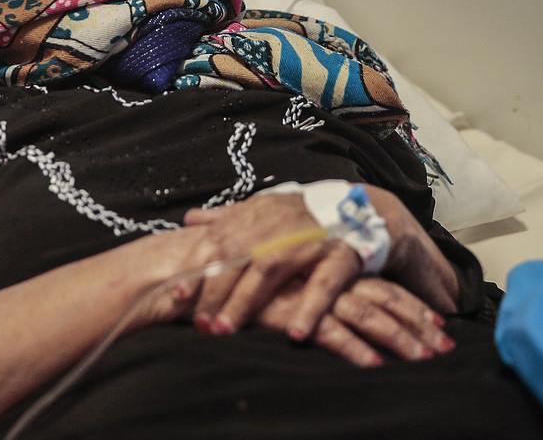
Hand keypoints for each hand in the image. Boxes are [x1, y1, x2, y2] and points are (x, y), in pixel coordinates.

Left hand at [182, 185, 458, 340]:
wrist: (369, 209)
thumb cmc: (307, 215)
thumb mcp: (267, 209)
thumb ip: (228, 217)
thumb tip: (188, 218)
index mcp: (258, 215)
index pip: (218, 243)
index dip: (195, 270)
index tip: (173, 297)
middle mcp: (279, 224)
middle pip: (237, 258)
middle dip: (213, 292)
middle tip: (197, 325)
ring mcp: (311, 239)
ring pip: (270, 270)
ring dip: (245, 301)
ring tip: (224, 331)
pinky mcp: (343, 254)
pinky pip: (325, 283)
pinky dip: (310, 307)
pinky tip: (294, 333)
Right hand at [256, 276, 456, 366]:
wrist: (209, 259)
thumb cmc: (245, 260)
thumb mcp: (285, 260)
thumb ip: (308, 271)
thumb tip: (337, 289)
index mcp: (332, 260)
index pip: (382, 282)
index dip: (411, 302)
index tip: (439, 320)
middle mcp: (330, 273)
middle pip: (386, 299)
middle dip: (419, 325)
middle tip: (447, 348)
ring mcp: (315, 292)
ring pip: (370, 316)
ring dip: (401, 339)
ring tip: (426, 361)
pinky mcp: (295, 311)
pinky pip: (333, 333)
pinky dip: (356, 350)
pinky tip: (376, 366)